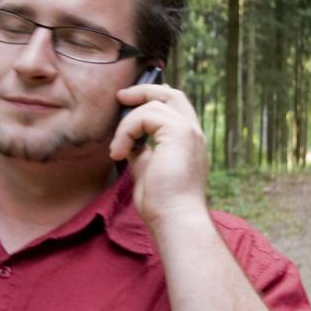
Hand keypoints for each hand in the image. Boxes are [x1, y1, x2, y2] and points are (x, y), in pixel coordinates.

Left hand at [109, 84, 207, 229]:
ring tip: (117, 148)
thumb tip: (129, 143)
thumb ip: (142, 152)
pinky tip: (120, 152)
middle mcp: (193, 132)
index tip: (128, 103)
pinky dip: (127, 130)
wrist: (175, 220)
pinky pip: (146, 115)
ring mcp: (188, 131)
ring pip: (153, 103)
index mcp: (188, 141)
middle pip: (171, 94)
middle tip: (120, 96)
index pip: (175, 106)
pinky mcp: (179, 132)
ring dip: (127, 122)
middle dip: (143, 90)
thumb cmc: (162, 204)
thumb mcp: (148, 170)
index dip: (153, 97)